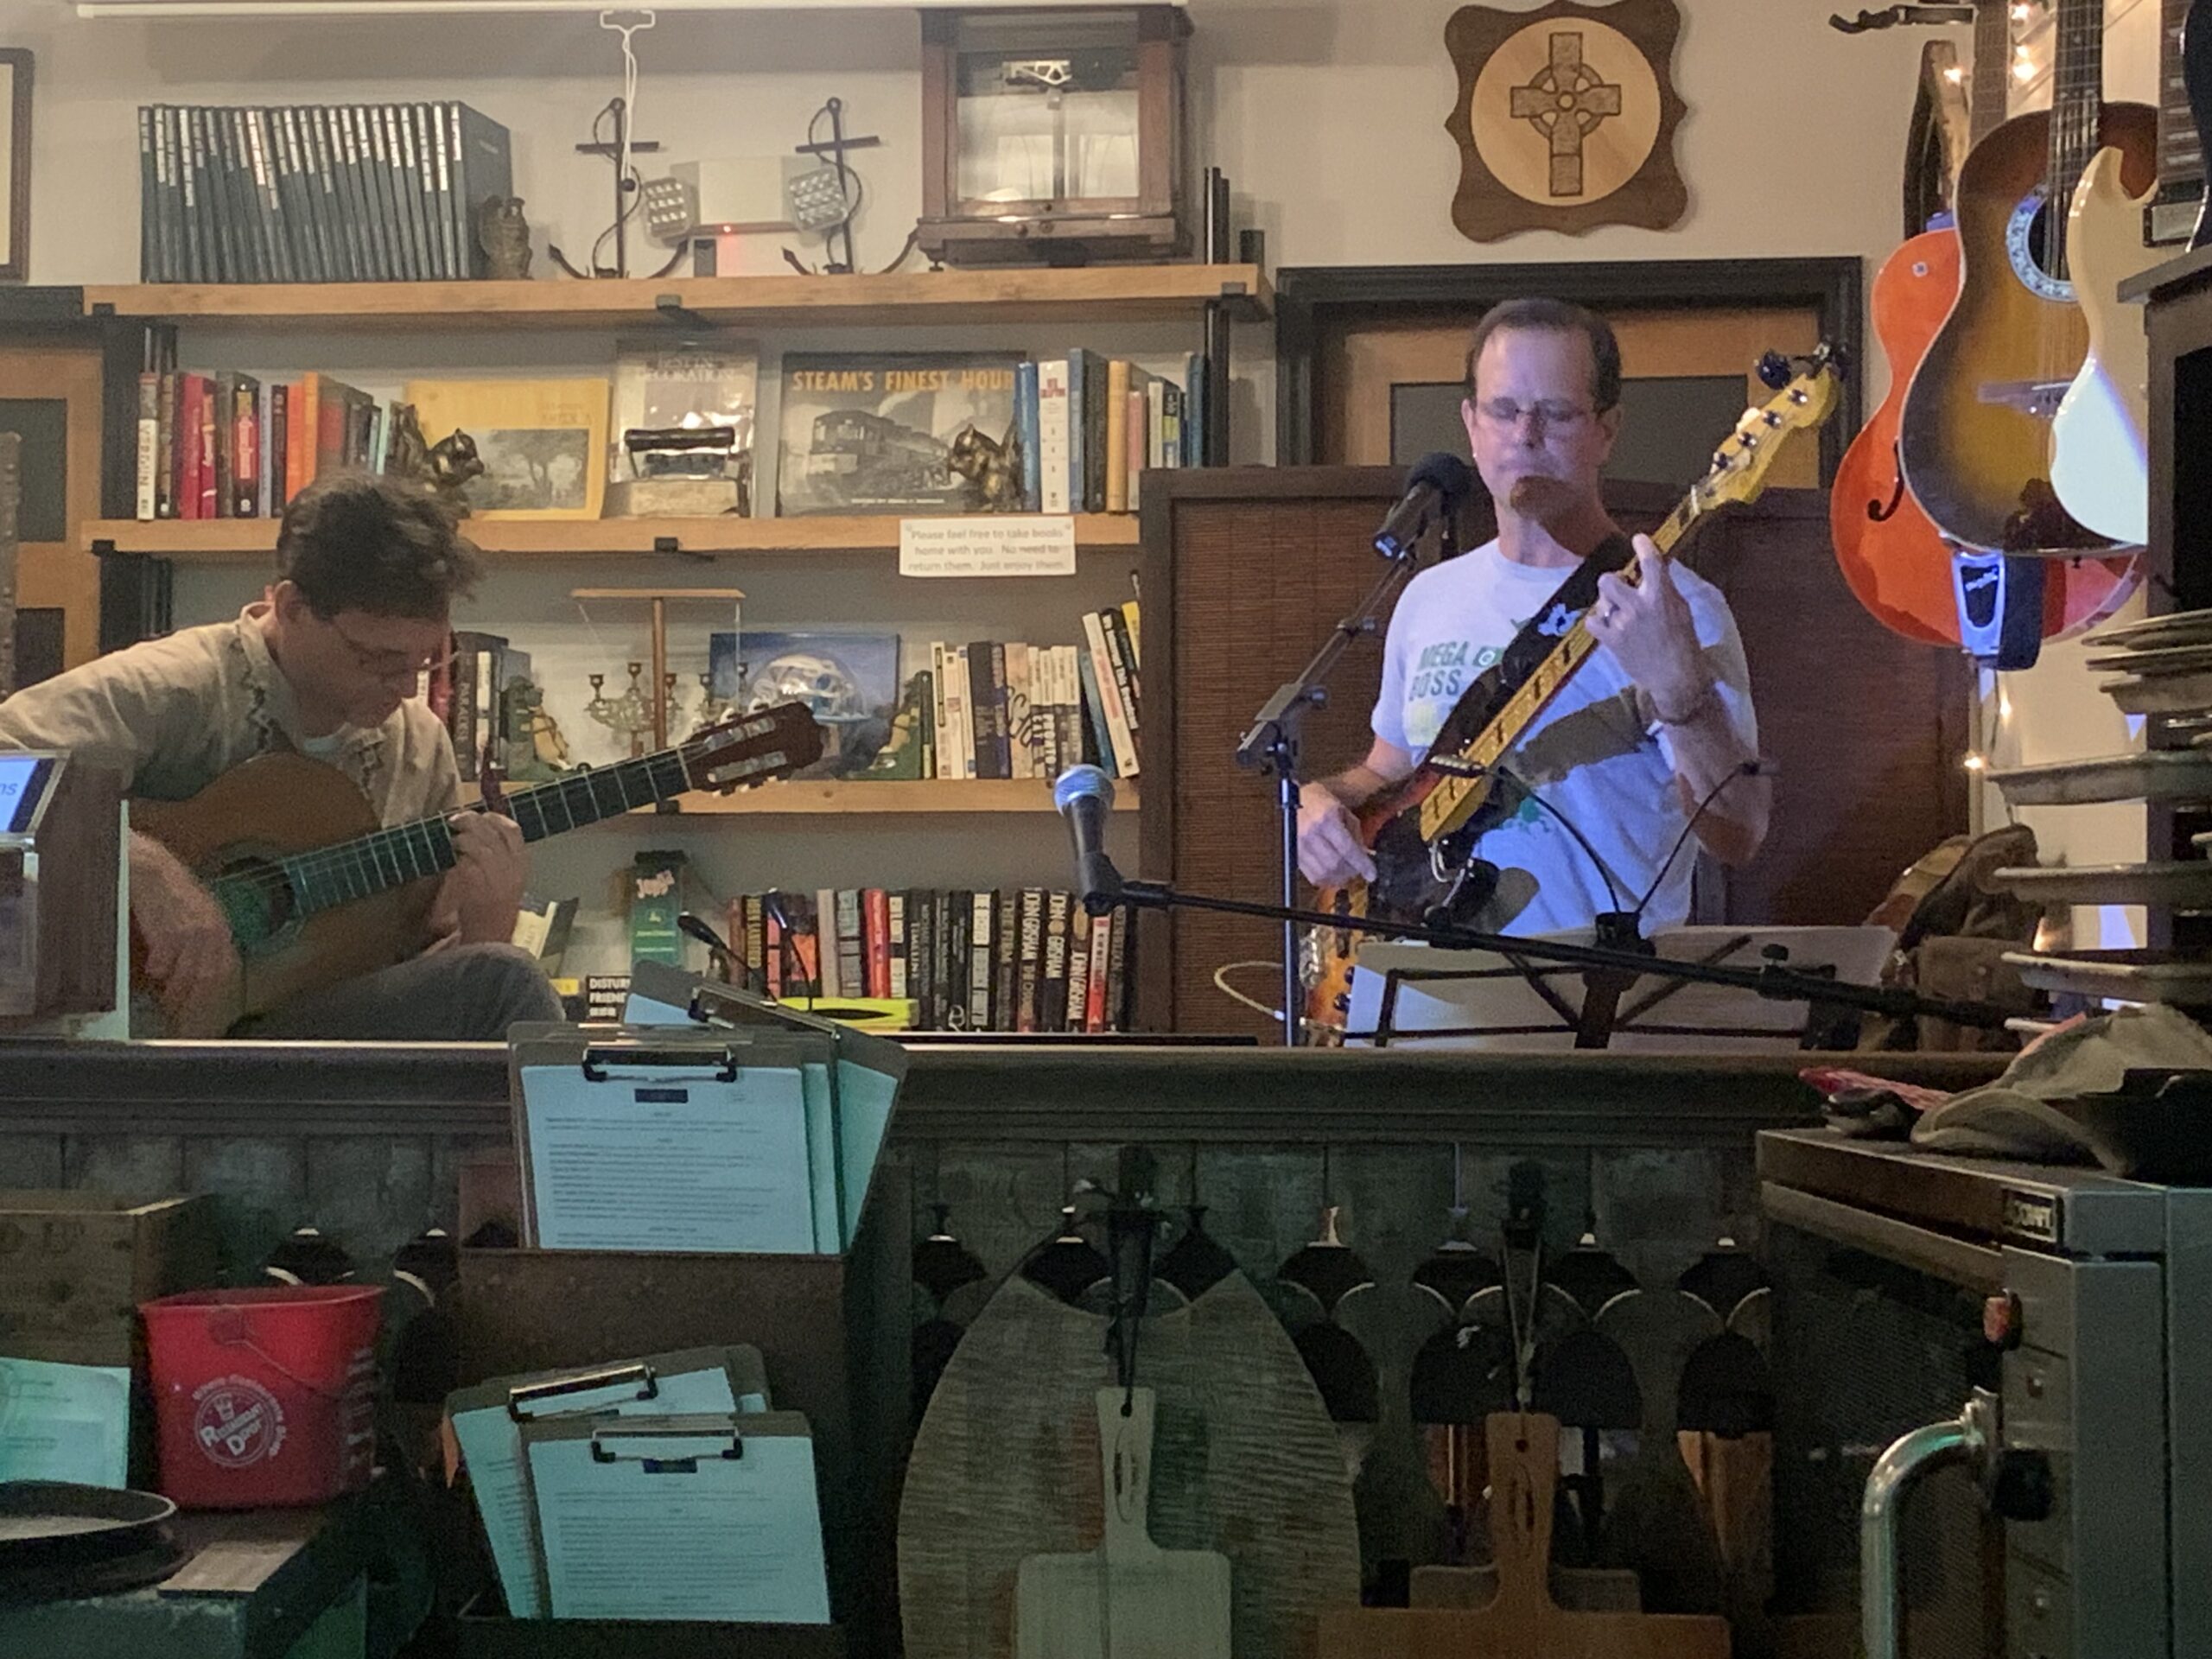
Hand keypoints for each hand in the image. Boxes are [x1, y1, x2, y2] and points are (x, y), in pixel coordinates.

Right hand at [130, 833, 242, 1032]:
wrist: (149, 867)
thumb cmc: (168, 891)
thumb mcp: (194, 914)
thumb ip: (200, 940)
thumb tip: (194, 970)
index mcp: (220, 928)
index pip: (225, 970)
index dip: (215, 993)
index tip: (204, 1010)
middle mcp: (212, 932)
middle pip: (209, 978)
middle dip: (195, 1001)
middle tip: (182, 1016)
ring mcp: (192, 932)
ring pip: (188, 975)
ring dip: (175, 992)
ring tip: (165, 1003)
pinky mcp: (168, 931)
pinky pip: (164, 962)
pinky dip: (159, 971)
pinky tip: (152, 973)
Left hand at [443, 810, 526, 943]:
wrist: (490, 937)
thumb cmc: (496, 908)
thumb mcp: (508, 879)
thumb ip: (501, 856)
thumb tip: (481, 829)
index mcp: (522, 864)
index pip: (513, 830)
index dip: (495, 818)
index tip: (481, 815)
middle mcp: (511, 868)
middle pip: (491, 832)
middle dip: (471, 821)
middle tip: (456, 821)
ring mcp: (494, 876)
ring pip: (476, 843)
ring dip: (461, 838)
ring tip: (453, 841)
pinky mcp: (476, 885)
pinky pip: (464, 862)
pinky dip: (456, 857)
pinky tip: (452, 861)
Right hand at [1297, 781, 1375, 886]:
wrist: (1297, 799)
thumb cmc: (1323, 804)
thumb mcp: (1344, 812)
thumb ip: (1355, 835)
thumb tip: (1364, 858)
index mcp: (1326, 818)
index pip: (1347, 848)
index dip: (1361, 864)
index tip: (1372, 874)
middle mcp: (1311, 832)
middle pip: (1335, 864)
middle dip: (1351, 871)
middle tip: (1359, 870)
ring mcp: (1299, 845)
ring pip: (1324, 873)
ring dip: (1340, 878)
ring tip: (1347, 872)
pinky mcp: (1294, 854)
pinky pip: (1312, 876)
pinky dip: (1327, 880)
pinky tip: (1334, 874)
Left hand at [1585, 535, 1711, 717]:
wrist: (1674, 677)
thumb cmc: (1682, 642)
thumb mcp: (1681, 609)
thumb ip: (1665, 588)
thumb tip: (1654, 568)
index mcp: (1661, 596)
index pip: (1650, 562)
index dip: (1643, 546)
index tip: (1638, 540)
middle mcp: (1639, 606)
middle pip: (1608, 579)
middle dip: (1613, 582)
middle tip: (1622, 590)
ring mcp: (1622, 623)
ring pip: (1601, 600)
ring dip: (1608, 604)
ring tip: (1621, 615)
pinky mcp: (1611, 640)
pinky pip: (1592, 621)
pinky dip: (1598, 623)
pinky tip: (1609, 627)